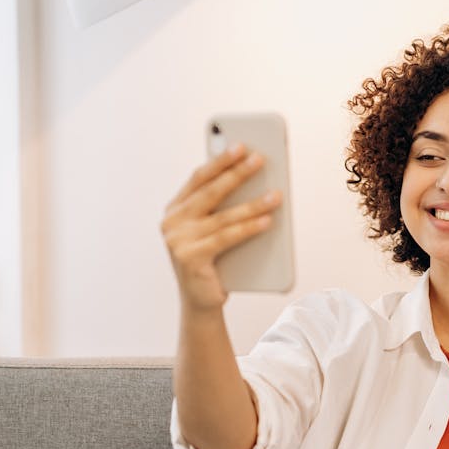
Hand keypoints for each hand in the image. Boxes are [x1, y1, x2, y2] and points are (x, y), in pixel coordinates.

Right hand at [160, 144, 282, 311]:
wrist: (201, 303)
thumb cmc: (213, 260)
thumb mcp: (214, 229)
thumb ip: (223, 207)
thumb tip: (257, 182)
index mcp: (175, 209)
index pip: (199, 177)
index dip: (220, 160)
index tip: (241, 145)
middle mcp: (172, 222)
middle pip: (210, 191)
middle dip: (237, 173)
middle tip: (260, 159)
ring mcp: (178, 241)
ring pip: (223, 216)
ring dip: (252, 204)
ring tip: (276, 195)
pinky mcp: (190, 259)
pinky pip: (226, 238)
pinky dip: (249, 228)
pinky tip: (268, 221)